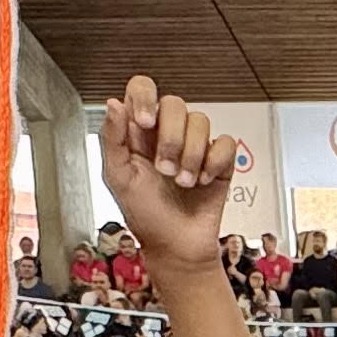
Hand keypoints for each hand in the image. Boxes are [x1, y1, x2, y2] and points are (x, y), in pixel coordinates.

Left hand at [100, 77, 240, 267]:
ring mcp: (195, 144)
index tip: (146, 123)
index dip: (145, 97)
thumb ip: (112, 139)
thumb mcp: (118, 178)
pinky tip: (202, 181)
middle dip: (171, 139)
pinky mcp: (218, 159)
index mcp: (139, 132)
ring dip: (190, 156)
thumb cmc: (145, 216)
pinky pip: (224, 143)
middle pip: (175, 104)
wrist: (177, 247)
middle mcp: (167, 132)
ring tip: (183, 181)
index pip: (142, 89)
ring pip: (201, 121)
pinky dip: (214, 162)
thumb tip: (113, 104)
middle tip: (165, 169)